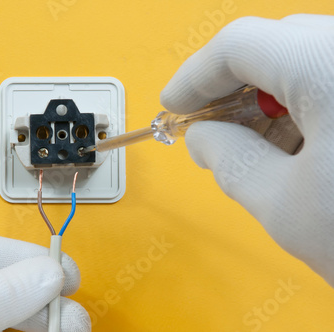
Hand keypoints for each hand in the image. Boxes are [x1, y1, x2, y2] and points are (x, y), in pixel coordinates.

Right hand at [161, 14, 333, 286]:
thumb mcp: (283, 206)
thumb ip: (225, 158)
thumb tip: (200, 135)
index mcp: (332, 69)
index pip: (240, 44)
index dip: (195, 75)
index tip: (174, 106)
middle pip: (278, 45)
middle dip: (233, 87)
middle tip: (209, 128)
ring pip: (312, 60)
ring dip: (271, 99)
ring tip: (257, 148)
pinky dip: (310, 106)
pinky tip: (304, 147)